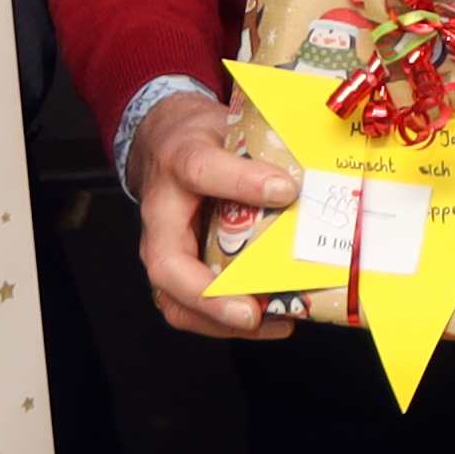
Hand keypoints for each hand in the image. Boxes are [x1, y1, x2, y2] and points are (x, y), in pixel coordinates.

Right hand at [130, 86, 303, 342]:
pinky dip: (231, 323)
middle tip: (252, 312)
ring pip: (177, 302)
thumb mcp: (226, 129)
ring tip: (275, 323)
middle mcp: (162, 218)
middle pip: (169, 267)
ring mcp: (166, 253)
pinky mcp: (179, 274)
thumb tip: (292, 188)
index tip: (285, 190)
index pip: (200, 170)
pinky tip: (274, 321)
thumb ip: (257, 155)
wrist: (166, 146)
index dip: (242, 181)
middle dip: (211, 297)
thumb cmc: (198, 140)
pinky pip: (194, 310)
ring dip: (223, 321)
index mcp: (178, 166)